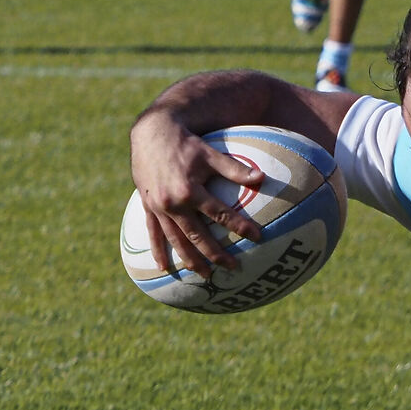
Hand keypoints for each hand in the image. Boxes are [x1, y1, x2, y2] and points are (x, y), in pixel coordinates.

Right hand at [130, 115, 267, 275]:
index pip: (220, 214)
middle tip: (233, 268)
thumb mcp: (211, 153)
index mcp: (190, 190)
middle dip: (216, 254)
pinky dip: (157, 251)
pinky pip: (153, 233)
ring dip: (190, 259)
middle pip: (198, 235)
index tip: (256, 237)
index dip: (239, 226)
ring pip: (176, 240)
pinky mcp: (148, 207)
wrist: (151, 133)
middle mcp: (173, 203)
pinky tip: (164, 268)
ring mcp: (159, 208)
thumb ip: (235, 169)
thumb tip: (262, 178)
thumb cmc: (186, 143)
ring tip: (206, 276)